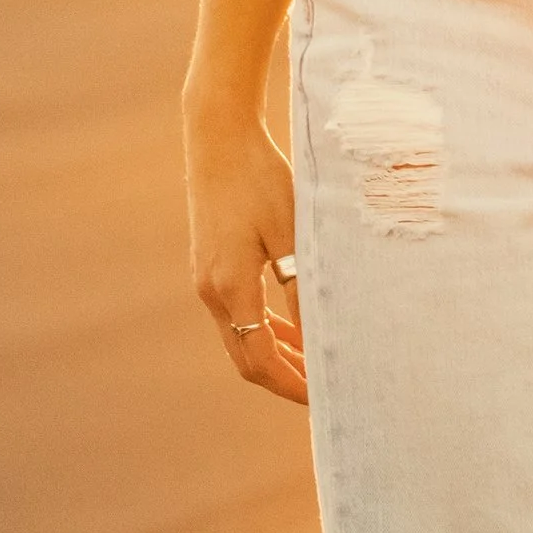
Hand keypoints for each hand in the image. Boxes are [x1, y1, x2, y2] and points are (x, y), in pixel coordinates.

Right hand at [185, 93, 307, 403]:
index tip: (326, 397)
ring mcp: (205, 278)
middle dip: (285, 378)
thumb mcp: (292, 233)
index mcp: (230, 287)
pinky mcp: (209, 263)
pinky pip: (236, 312)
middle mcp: (210, 290)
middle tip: (327, 389)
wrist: (219, 135)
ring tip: (315, 364)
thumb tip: (322, 338)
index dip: (293, 385)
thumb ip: (304, 288)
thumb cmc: (261, 177)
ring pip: (240, 335)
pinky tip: (291, 326)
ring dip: (276, 354)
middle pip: (246, 357)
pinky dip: (264, 327)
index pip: (259, 362)